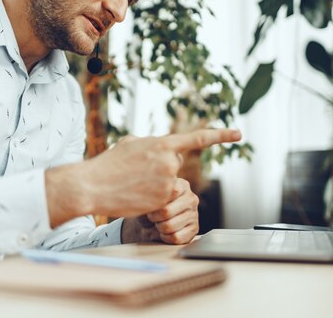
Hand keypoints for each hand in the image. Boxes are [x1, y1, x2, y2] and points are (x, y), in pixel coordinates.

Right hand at [44, 128, 240, 226]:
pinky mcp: (164, 199)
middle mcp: (169, 161)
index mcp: (162, 143)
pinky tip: (137, 195)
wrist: (94, 186)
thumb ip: (152, 144)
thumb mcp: (130, 144)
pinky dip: (154, 197)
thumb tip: (162, 148)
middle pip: (176, 163)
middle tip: (139, 172)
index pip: (197, 138)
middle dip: (162, 167)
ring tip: (134, 183)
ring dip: (157, 183)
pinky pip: (165, 197)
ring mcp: (168, 181)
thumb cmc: (109, 164)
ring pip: (171, 182)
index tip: (238, 134)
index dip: (220, 135)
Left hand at [122, 178, 198, 243]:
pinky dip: (166, 237)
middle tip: (152, 217)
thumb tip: (149, 195)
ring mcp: (194, 215)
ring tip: (159, 224)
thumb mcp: (148, 197)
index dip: (154, 202)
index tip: (150, 204)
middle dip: (154, 217)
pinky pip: (175, 237)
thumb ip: (151, 192)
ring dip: (159, 228)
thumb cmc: (150, 208)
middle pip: (166, 211)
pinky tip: (165, 233)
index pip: (170, 191)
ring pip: (170, 226)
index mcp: (182, 185)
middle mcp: (191, 198)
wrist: (150, 225)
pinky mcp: (194, 230)